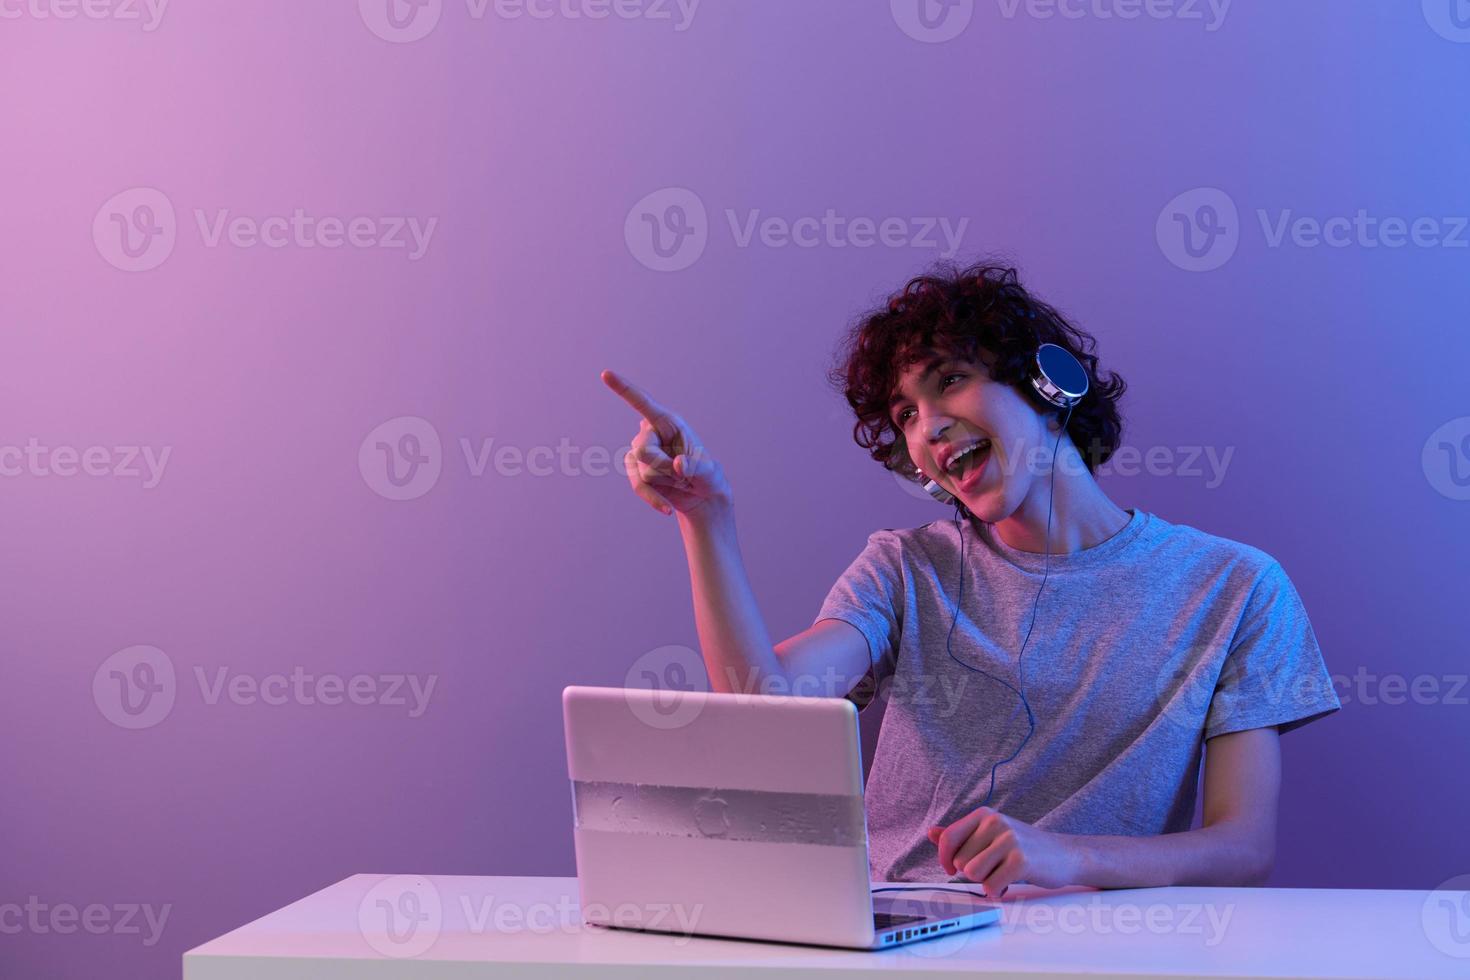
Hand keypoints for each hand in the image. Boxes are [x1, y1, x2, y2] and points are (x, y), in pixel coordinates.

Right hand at [601, 369, 730, 518]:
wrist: (702, 498)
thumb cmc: (708, 477)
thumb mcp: (709, 471)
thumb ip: (695, 466)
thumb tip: (678, 465)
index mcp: (668, 422)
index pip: (642, 403)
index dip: (624, 389)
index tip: (605, 373)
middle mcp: (651, 434)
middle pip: (641, 450)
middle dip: (662, 467)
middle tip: (682, 474)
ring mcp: (640, 452)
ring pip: (640, 470)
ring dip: (663, 482)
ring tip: (680, 482)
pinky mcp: (636, 471)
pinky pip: (638, 485)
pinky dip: (653, 498)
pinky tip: (667, 510)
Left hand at [927, 807, 1078, 897]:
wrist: (1065, 855)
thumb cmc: (1024, 847)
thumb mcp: (991, 835)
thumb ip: (961, 835)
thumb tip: (932, 833)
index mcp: (984, 815)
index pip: (948, 838)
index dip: (944, 859)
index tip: (950, 869)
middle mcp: (995, 823)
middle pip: (960, 861)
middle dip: (973, 872)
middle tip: (994, 868)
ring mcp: (1009, 841)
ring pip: (973, 874)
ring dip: (985, 881)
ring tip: (1002, 873)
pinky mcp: (1021, 861)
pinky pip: (991, 886)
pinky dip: (997, 891)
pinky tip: (1010, 883)